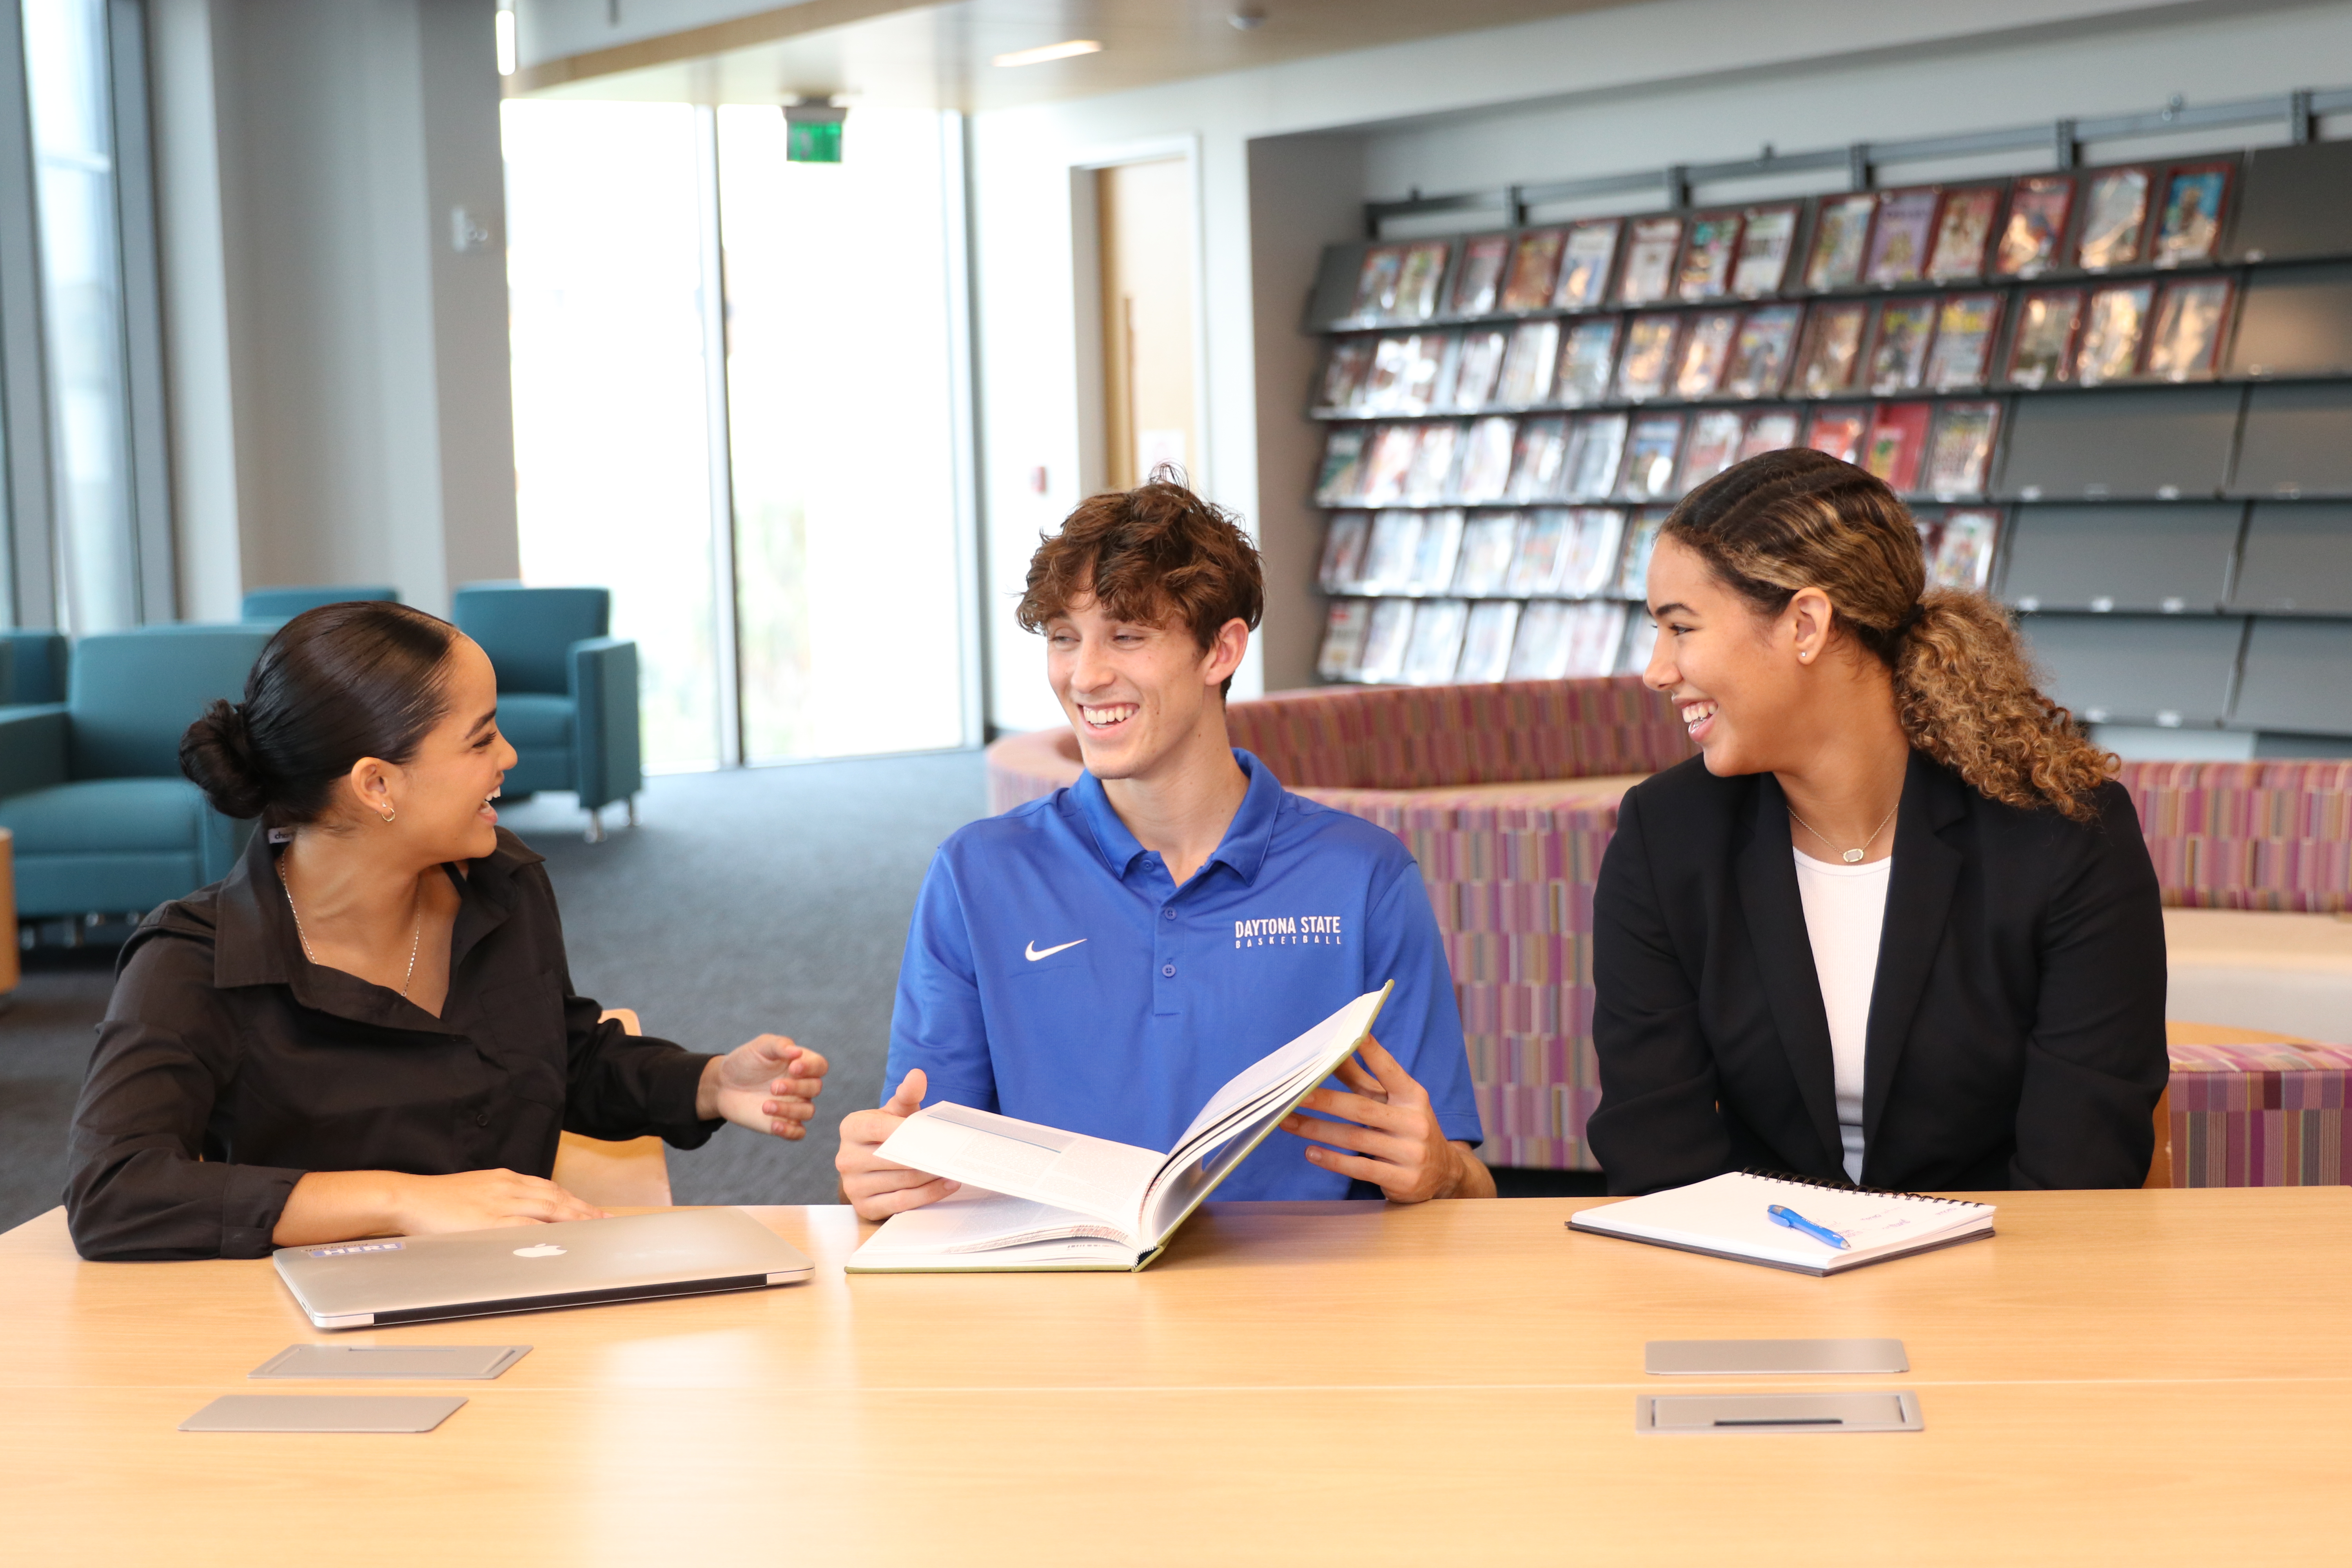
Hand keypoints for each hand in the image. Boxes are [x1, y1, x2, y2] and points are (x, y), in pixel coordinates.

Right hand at [388, 1169, 609, 1231]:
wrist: (408, 1197)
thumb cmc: (438, 1199)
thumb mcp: (477, 1191)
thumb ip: (501, 1198)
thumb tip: (520, 1213)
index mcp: (505, 1180)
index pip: (549, 1188)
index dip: (574, 1200)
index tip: (592, 1209)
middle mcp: (507, 1187)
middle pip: (556, 1197)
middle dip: (583, 1209)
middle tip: (606, 1220)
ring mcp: (499, 1202)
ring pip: (548, 1208)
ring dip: (575, 1218)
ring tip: (595, 1228)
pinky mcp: (488, 1220)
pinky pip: (524, 1224)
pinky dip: (547, 1230)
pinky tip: (563, 1237)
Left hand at [698, 1034, 828, 1137]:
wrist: (723, 1084)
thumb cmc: (745, 1061)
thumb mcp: (760, 1047)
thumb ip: (780, 1045)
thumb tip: (798, 1052)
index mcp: (800, 1064)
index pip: (820, 1066)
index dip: (812, 1068)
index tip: (793, 1067)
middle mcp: (801, 1085)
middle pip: (815, 1088)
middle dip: (797, 1088)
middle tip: (773, 1087)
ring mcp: (793, 1105)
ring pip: (808, 1111)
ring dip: (790, 1110)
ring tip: (765, 1106)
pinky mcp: (783, 1123)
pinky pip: (798, 1133)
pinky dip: (790, 1131)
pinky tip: (774, 1125)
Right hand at [835, 1068, 959, 1221]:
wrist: (875, 1164)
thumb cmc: (889, 1133)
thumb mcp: (897, 1112)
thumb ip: (908, 1094)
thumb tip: (917, 1075)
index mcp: (851, 1128)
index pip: (878, 1127)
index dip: (906, 1130)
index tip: (932, 1132)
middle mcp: (845, 1157)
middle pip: (893, 1158)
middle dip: (925, 1155)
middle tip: (952, 1152)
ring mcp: (853, 1186)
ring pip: (901, 1181)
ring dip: (932, 1176)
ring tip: (955, 1167)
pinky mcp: (865, 1207)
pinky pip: (902, 1202)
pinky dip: (929, 1194)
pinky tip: (948, 1184)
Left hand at [1277, 1034, 1493, 1203]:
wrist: (1443, 1174)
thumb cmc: (1408, 1128)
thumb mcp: (1393, 1102)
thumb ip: (1363, 1079)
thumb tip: (1334, 1054)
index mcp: (1413, 1096)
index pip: (1390, 1071)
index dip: (1372, 1053)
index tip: (1352, 1035)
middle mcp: (1415, 1122)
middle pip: (1362, 1108)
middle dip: (1325, 1100)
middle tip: (1295, 1094)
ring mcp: (1411, 1153)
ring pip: (1355, 1139)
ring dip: (1317, 1130)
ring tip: (1288, 1122)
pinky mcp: (1403, 1180)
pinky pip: (1361, 1168)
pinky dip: (1333, 1160)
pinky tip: (1310, 1152)